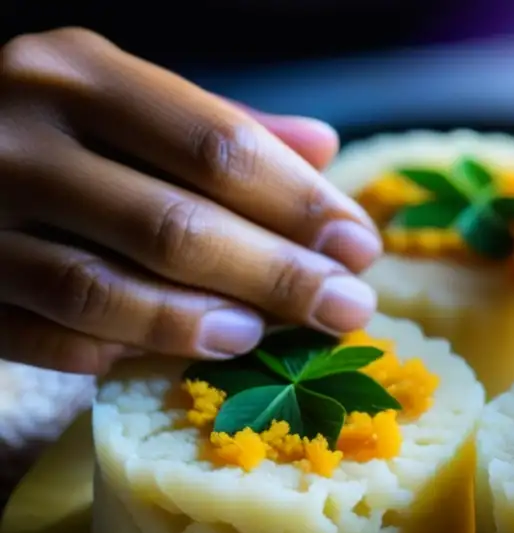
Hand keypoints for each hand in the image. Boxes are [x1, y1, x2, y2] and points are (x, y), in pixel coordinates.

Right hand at [0, 28, 381, 374]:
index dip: (300, 205)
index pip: (217, 147)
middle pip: (176, 226)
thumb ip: (218, 126)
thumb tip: (325, 151)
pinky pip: (51, 339)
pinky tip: (177, 355)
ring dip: (199, 325)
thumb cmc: (54, 129)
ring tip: (266, 337)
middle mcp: (19, 139)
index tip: (360, 247)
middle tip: (346, 308)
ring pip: (105, 291)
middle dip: (278, 276)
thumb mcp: (128, 100)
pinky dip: (120, 353)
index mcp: (79, 76)